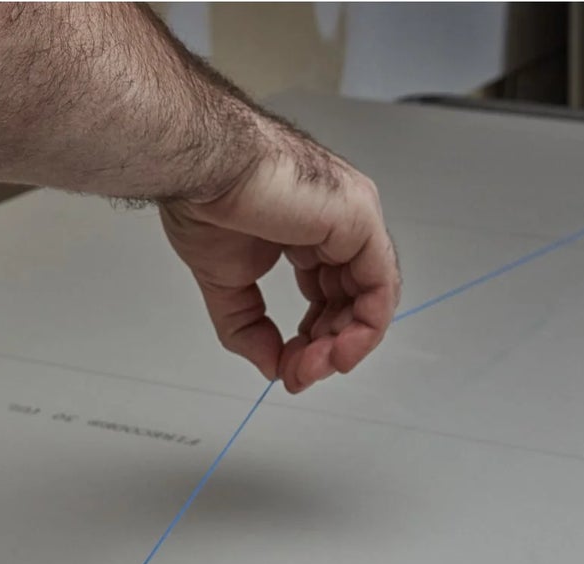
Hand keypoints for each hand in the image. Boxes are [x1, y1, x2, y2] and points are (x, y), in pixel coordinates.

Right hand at [161, 124, 399, 393]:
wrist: (202, 169)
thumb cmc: (209, 197)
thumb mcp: (226, 284)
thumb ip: (249, 328)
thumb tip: (270, 365)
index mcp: (311, 231)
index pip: (328, 296)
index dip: (311, 339)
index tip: (287, 367)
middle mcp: (340, 224)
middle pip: (351, 302)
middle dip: (326, 349)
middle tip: (299, 373)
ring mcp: (354, 221)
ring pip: (371, 300)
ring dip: (343, 346)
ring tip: (314, 367)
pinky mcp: (360, 221)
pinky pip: (381, 287)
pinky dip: (365, 328)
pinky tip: (338, 351)